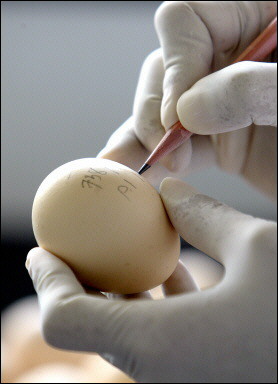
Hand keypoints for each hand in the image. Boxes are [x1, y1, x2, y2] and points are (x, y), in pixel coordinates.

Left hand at [26, 177, 276, 382]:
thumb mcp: (256, 245)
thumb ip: (201, 214)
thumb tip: (166, 188)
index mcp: (160, 344)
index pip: (65, 318)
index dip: (47, 279)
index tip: (43, 248)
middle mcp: (162, 371)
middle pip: (89, 323)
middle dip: (79, 279)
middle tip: (80, 241)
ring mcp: (183, 375)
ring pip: (124, 329)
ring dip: (117, 288)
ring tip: (122, 247)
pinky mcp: (204, 369)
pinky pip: (157, 335)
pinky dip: (151, 301)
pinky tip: (172, 268)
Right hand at [99, 1, 276, 197]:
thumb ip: (250, 89)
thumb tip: (188, 111)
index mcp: (257, 15)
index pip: (187, 18)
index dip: (175, 65)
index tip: (180, 115)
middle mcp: (231, 55)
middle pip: (165, 66)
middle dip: (158, 110)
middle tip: (168, 149)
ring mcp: (222, 98)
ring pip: (163, 106)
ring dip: (144, 137)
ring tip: (133, 167)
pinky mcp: (219, 135)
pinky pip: (177, 139)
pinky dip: (154, 154)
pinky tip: (136, 168)